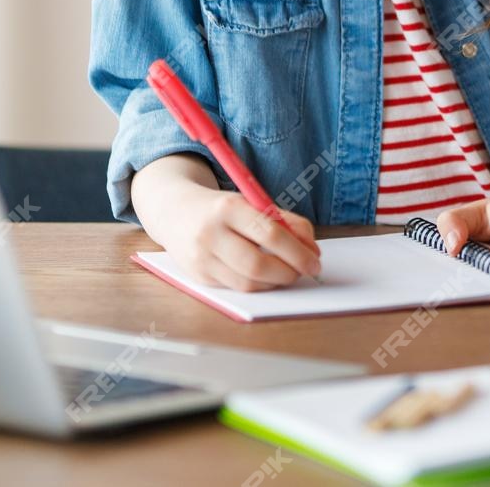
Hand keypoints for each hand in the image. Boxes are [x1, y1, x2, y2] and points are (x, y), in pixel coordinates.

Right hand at [138, 181, 320, 291]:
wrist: (174, 212)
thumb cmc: (222, 208)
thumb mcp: (252, 202)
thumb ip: (284, 220)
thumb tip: (312, 248)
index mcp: (228, 208)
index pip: (270, 235)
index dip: (298, 252)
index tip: (315, 259)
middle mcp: (211, 234)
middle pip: (258, 264)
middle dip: (289, 272)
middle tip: (305, 271)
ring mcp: (201, 259)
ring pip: (247, 283)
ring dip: (275, 282)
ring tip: (288, 273)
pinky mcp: (199, 277)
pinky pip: (236, 287)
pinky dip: (258, 285)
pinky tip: (268, 277)